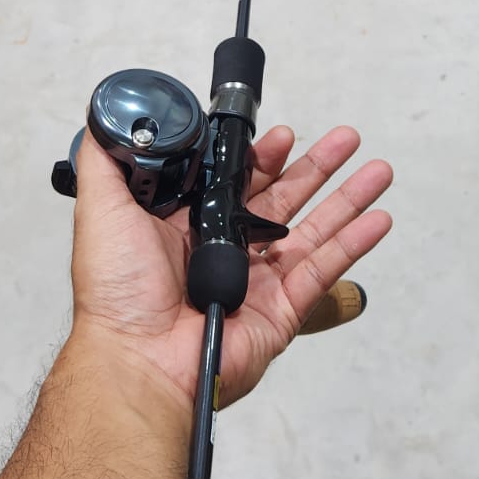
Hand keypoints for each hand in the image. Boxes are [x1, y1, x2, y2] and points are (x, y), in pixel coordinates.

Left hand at [70, 124, 392, 410]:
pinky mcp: (280, 312)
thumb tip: (109, 119)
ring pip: (312, 230)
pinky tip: (378, 218)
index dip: (260, 156)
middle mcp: (225, 251)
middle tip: (345, 139)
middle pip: (283, 199)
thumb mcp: (101, 209)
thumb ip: (107, 161)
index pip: (234, 182)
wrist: (139, 359)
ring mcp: (257, 282)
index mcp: (186, 227)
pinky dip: (354, 244)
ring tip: (378, 169)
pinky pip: (323, 271)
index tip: (282, 134)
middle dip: (316, 168)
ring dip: (347, 198)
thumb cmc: (117, 292)